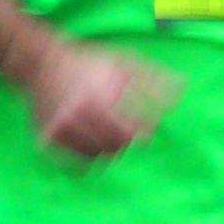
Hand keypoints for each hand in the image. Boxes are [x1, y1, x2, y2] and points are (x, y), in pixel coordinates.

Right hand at [11, 39, 172, 163]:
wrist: (41, 63)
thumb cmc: (89, 62)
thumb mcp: (122, 62)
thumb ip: (152, 77)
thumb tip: (182, 87)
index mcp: (101, 97)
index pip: (132, 133)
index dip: (142, 134)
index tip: (144, 130)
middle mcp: (80, 114)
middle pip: (116, 147)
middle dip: (125, 142)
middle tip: (124, 132)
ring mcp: (62, 128)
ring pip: (96, 156)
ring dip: (106, 149)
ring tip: (105, 132)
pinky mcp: (48, 138)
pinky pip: (75, 162)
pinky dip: (86, 155)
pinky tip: (88, 139)